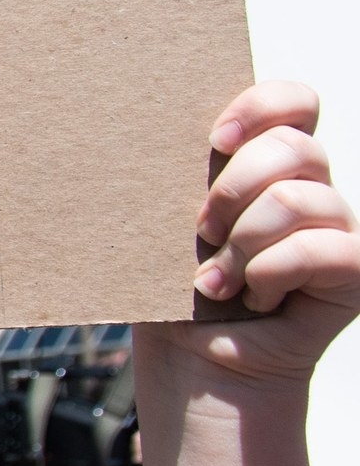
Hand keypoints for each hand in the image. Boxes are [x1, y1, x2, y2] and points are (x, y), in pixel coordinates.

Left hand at [151, 81, 359, 387]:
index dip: (262, 105)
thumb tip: (128, 128)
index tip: (216, 139)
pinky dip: (270, 273)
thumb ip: (172, 175)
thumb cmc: (170, 289)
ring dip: (243, 243)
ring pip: (298, 198)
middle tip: (202, 231)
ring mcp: (339, 229)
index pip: (296, 101)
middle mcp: (312, 189)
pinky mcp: (356, 272)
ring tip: (217, 278)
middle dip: (233, 190)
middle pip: (295, 147)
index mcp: (267, 164)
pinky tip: (249, 297)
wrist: (194, 364)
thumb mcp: (164, 223)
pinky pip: (323, 247)